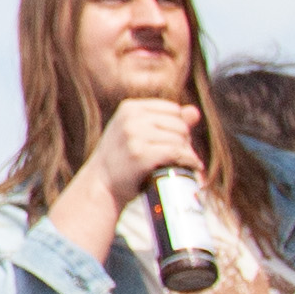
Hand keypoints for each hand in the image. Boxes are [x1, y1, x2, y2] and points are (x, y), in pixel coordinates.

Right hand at [88, 97, 203, 210]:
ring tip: (185, 164)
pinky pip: (176, 153)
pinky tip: (193, 167)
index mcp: (130, 108)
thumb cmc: (121, 160)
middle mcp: (131, 118)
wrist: (99, 186)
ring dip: (188, 154)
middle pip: (179, 125)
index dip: (180, 127)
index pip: (174, 110)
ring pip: (179, 140)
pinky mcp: (140, 155)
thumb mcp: (136, 134)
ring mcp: (134, 136)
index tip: (177, 142)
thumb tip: (195, 112)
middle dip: (185, 142)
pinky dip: (189, 161)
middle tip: (182, 157)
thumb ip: (164, 121)